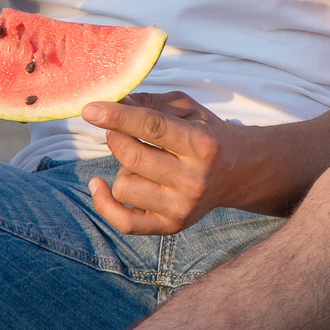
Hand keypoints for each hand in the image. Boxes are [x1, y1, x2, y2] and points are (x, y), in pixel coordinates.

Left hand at [83, 92, 253, 234]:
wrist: (239, 171)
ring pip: (123, 185)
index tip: (90, 109)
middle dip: (116, 138)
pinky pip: (124, 222)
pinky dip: (104, 204)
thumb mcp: (188, 109)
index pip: (151, 127)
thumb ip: (151, 103)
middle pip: (132, 156)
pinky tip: (98, 185)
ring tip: (140, 163)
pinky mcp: (172, 225)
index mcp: (202, 143)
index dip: (117, 116)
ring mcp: (182, 206)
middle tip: (119, 131)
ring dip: (122, 168)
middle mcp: (194, 178)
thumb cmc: (207, 134)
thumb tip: (113, 104)